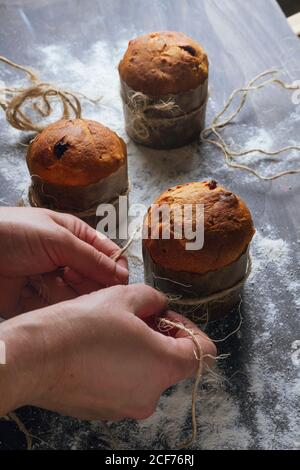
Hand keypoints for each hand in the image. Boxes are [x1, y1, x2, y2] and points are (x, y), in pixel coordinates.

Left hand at [0, 207, 127, 317]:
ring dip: (69, 294)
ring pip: (75, 295)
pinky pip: (55, 308)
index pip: (105, 253)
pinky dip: (52, 305)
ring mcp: (49, 280)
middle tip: (85, 288)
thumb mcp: (59, 239)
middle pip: (92, 278)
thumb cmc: (13, 233)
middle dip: (91, 284)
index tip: (121, 283)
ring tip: (53, 286)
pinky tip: (42, 297)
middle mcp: (64, 259)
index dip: (115, 267)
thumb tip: (122, 275)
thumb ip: (91, 258)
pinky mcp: (34, 301)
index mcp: (73, 235)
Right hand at [0, 284, 215, 420]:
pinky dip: (119, 369)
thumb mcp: (125, 297)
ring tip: (112, 332)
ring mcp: (126, 408)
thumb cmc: (82, 326)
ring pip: (146, 375)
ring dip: (139, 353)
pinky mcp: (104, 412)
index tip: (166, 317)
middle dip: (160, 337)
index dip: (189, 329)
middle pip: (172, 364)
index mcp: (165, 366)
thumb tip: (159, 305)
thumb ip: (154, 299)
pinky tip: (97, 351)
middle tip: (136, 317)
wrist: (36, 356)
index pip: (202, 352)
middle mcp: (151, 395)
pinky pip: (124, 387)